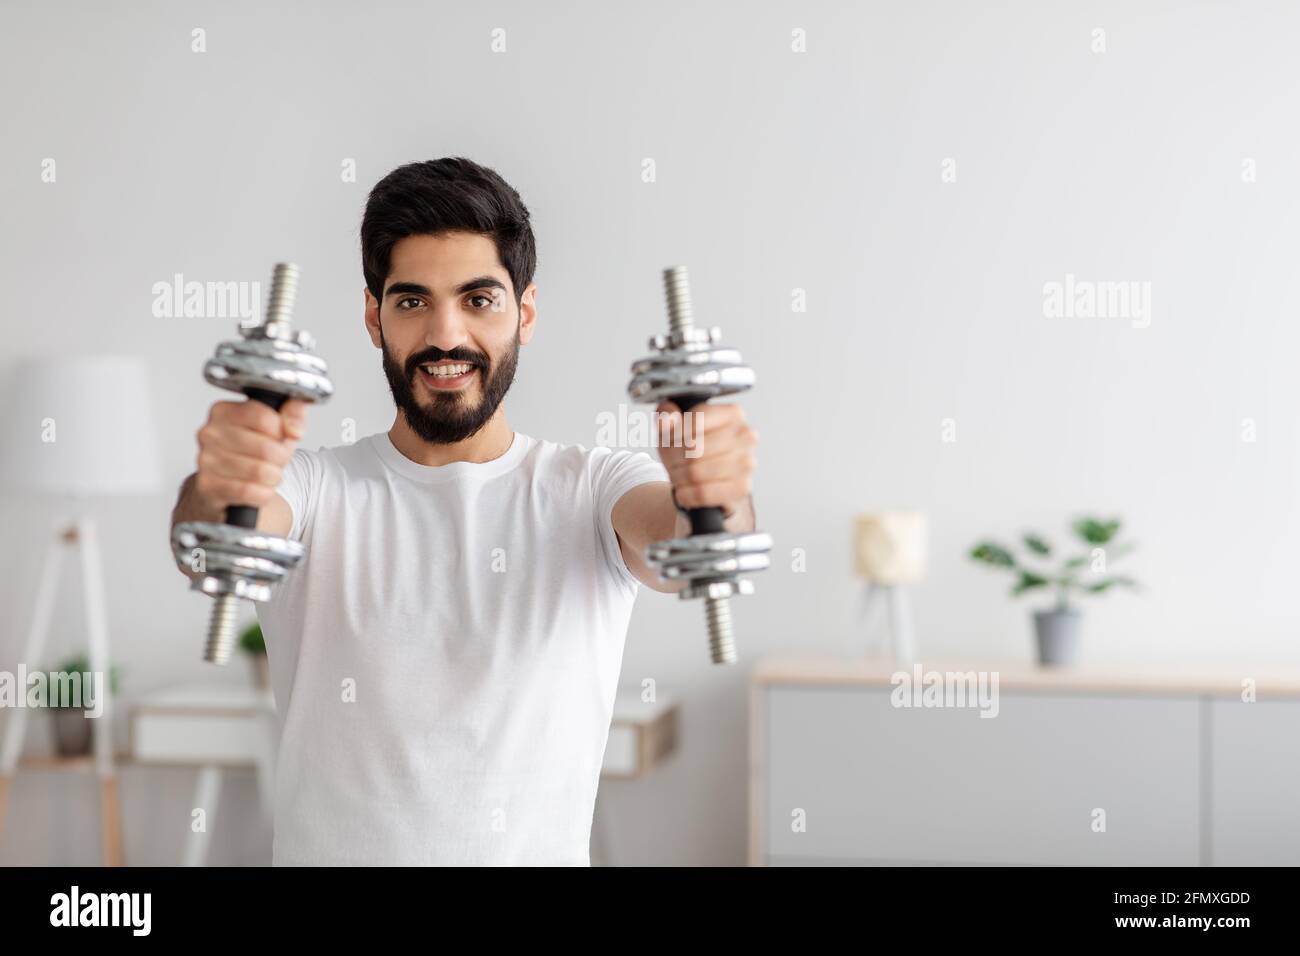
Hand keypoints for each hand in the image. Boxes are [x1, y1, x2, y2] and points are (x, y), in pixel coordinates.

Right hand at [193, 398, 305, 510]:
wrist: (228, 485)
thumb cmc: (252, 452)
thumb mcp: (277, 428)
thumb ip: (293, 414)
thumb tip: (294, 430)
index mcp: (224, 411)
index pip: (265, 419)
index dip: (282, 433)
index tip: (280, 438)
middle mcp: (209, 433)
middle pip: (266, 448)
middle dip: (281, 459)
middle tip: (277, 461)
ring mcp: (206, 460)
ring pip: (260, 472)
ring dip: (273, 477)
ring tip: (268, 475)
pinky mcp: (208, 486)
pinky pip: (247, 491)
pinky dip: (263, 493)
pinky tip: (260, 489)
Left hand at [655, 400, 756, 517]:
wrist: (709, 482)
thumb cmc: (693, 450)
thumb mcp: (674, 428)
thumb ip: (667, 415)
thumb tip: (667, 416)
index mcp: (733, 414)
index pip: (695, 420)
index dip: (673, 434)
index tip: (668, 442)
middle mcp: (745, 435)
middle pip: (694, 447)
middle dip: (674, 458)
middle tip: (671, 463)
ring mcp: (747, 462)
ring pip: (696, 471)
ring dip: (678, 477)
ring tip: (678, 476)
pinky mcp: (742, 487)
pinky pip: (703, 492)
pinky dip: (686, 494)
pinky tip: (684, 491)